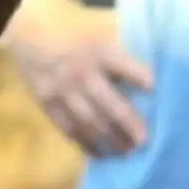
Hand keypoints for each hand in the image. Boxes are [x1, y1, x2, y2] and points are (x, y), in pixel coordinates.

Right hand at [5, 0, 152, 157]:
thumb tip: (146, 81)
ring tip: (126, 152)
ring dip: (109, 140)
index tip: (156, 92)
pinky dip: (84, 144)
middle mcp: (82, 74)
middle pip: (109, 104)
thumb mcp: (101, 33)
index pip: (126, 67)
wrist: (32, 36)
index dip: (141, 79)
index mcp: (100, 52)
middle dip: (128, 124)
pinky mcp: (48, 105)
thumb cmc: (76, 34)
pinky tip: (99, 154)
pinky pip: (68, 129)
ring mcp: (63, 92)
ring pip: (89, 122)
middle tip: (143, 141)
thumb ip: (120, 55)